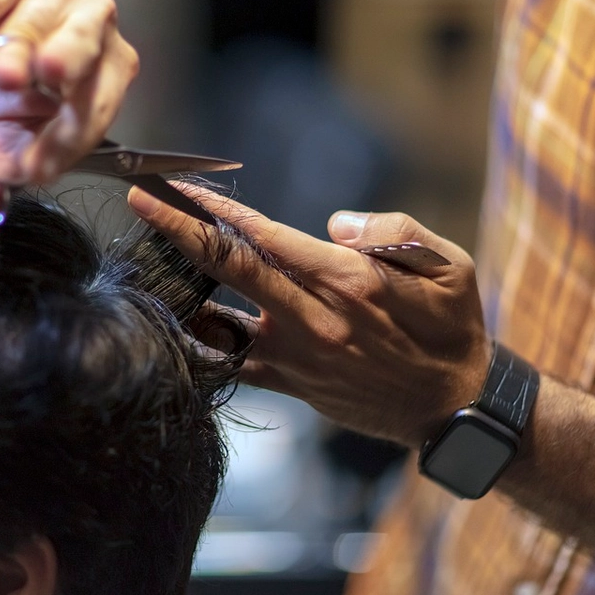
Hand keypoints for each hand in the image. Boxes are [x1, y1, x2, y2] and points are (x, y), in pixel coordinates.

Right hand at [0, 0, 139, 193]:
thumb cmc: (3, 78)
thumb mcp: (6, 131)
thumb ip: (3, 166)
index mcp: (105, 69)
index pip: (95, 108)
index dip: (67, 140)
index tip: (37, 167)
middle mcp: (88, 24)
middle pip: (83, 45)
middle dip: (65, 64)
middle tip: (44, 85)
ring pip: (36, 17)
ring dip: (15, 46)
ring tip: (0, 72)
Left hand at [128, 185, 492, 449]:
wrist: (455, 407)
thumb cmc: (453, 326)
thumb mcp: (450, 266)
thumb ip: (394, 233)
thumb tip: (335, 224)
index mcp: (350, 282)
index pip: (266, 237)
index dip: (217, 210)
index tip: (177, 187)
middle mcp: (315, 318)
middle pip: (231, 267)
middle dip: (179, 230)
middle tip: (139, 199)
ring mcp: (299, 356)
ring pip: (221, 317)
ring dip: (182, 284)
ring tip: (146, 255)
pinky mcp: (293, 384)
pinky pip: (233, 364)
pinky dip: (202, 341)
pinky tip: (175, 317)